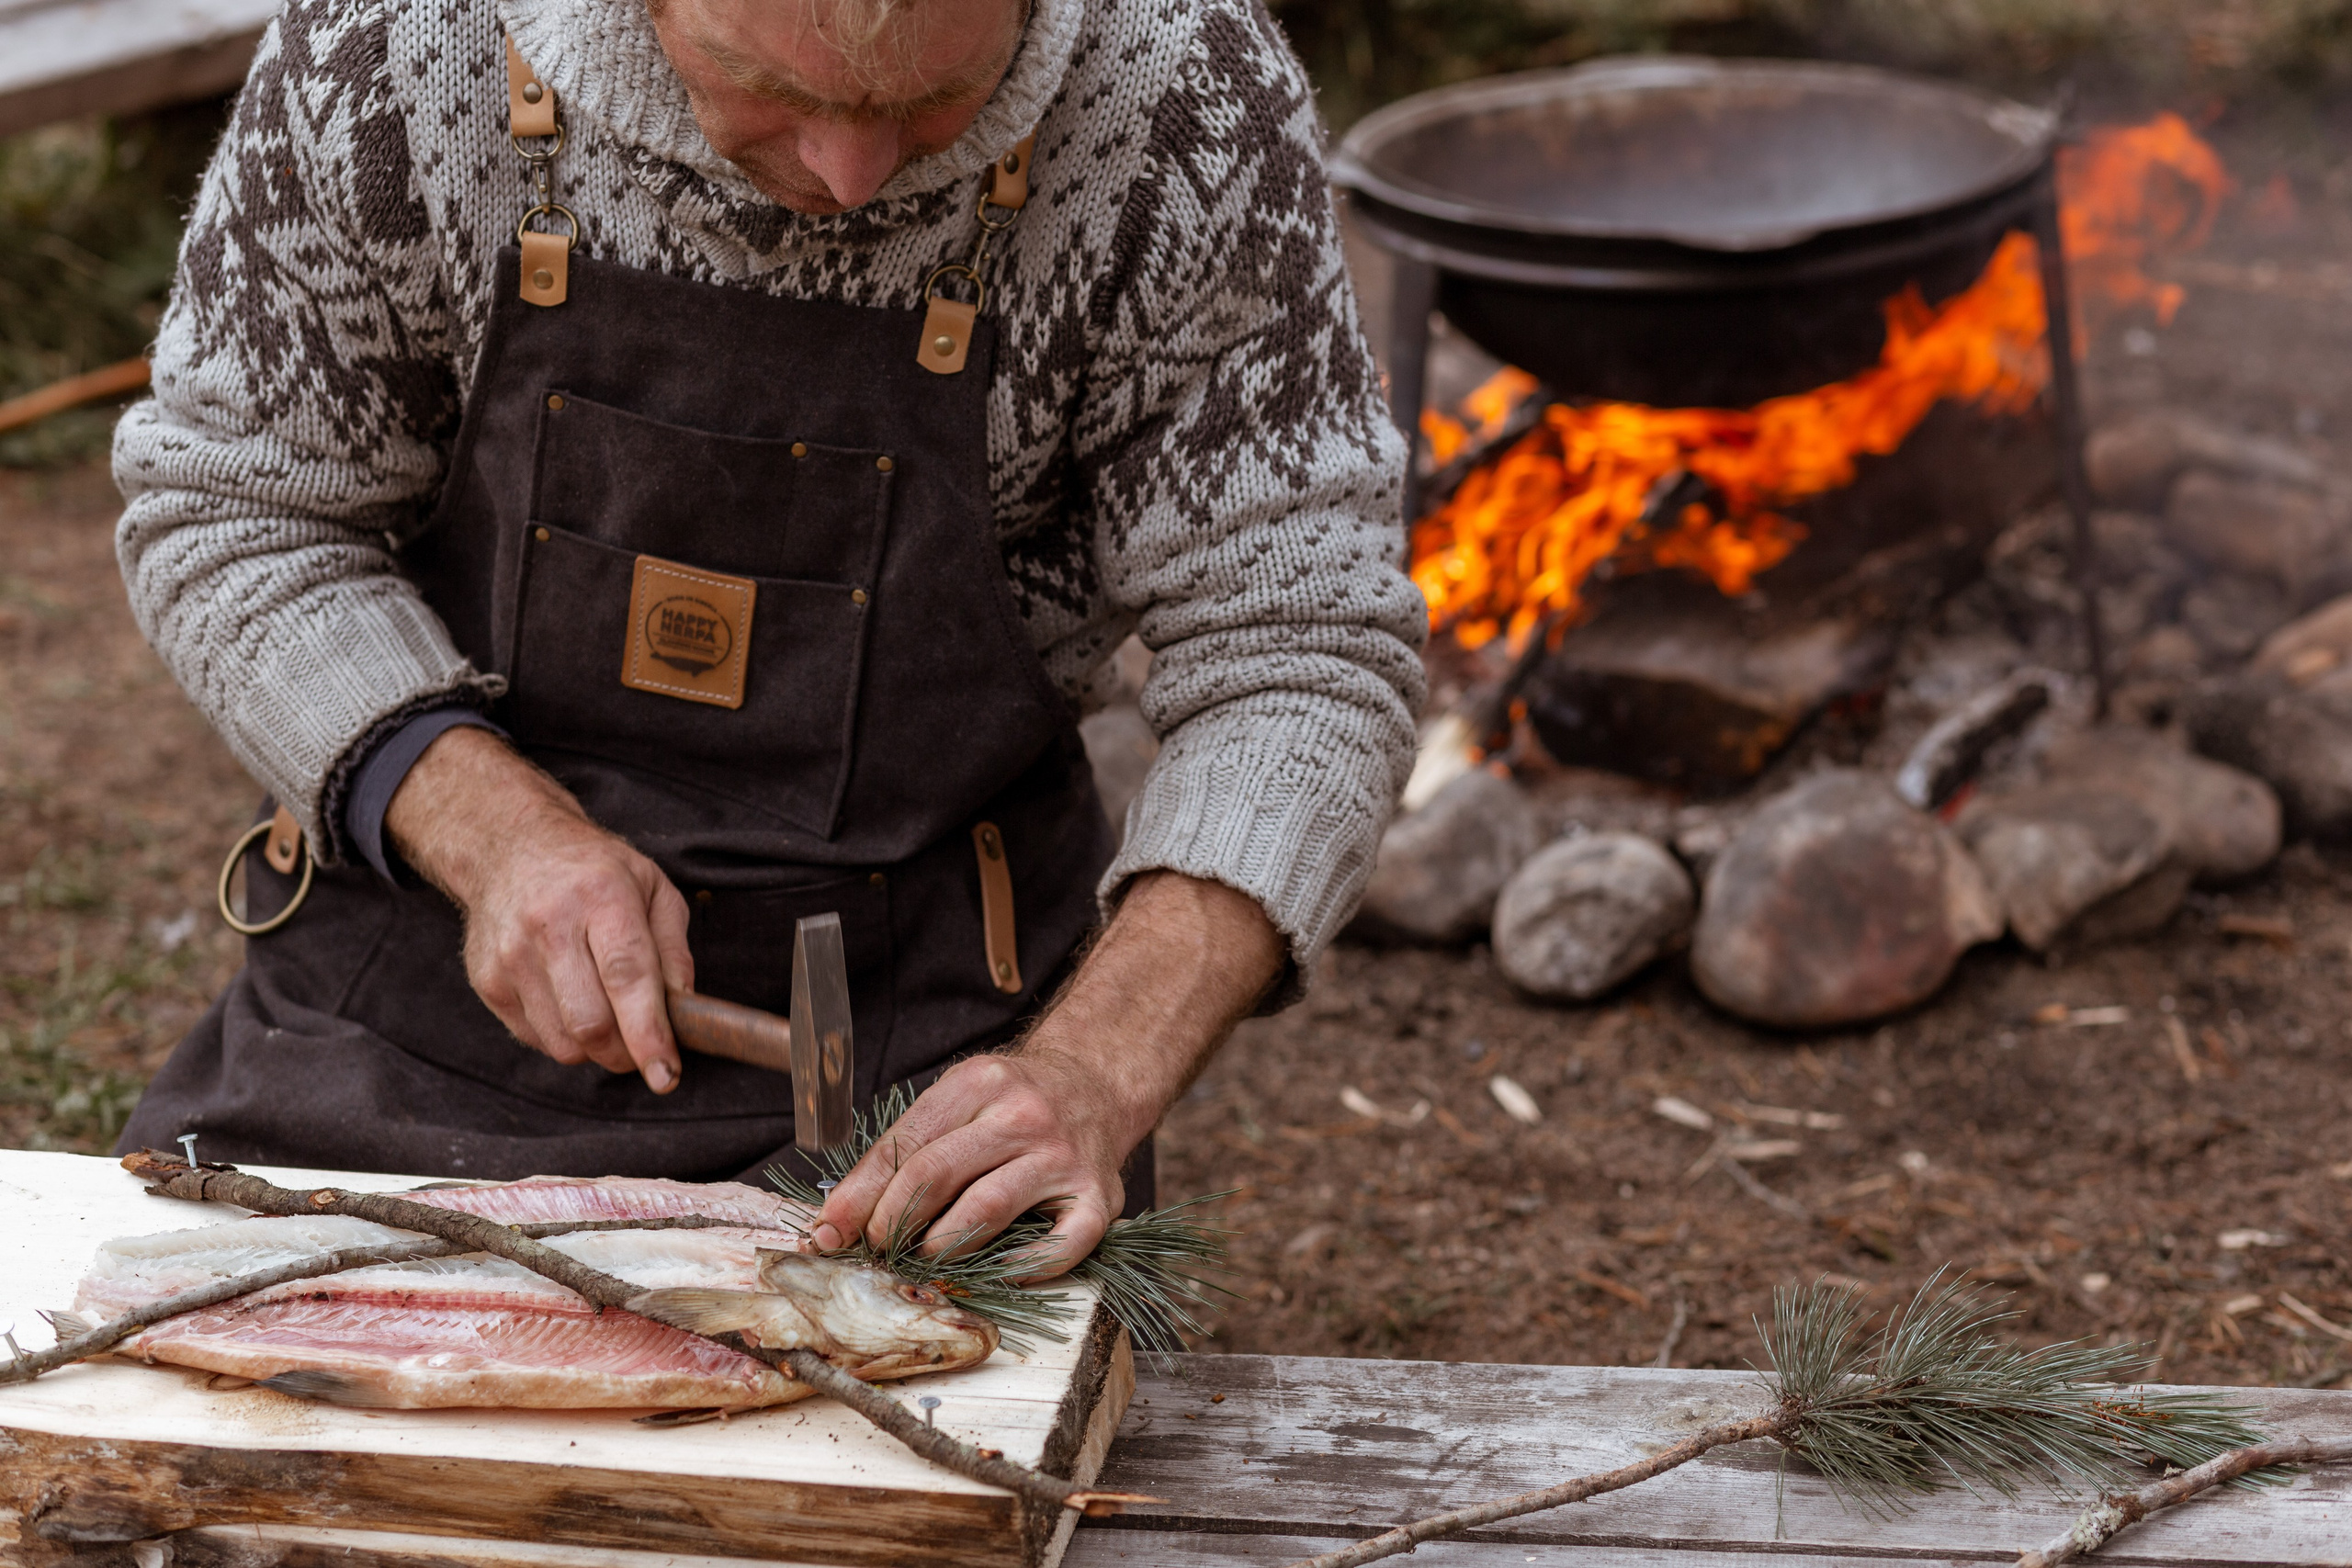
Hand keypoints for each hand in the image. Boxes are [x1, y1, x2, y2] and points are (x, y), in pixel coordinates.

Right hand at [385, 725, 692, 1090]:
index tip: (666, 1075)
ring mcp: (510, 956)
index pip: (626, 977)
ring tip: (608, 1016)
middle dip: (626, 1053)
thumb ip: (674, 949)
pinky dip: (564, 1038)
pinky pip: (536, 1039)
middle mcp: (549, 926)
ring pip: (562, 1043)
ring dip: (596, 1050)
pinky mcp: (488, 981)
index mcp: (601, 896)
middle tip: (644, 1048)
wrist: (511, 847)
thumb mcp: (653, 888)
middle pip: (591, 1023)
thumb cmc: (595, 871)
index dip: (648, 1034)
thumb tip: (684, 1008)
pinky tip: (571, 1001)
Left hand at [811, 870, 1285, 1278]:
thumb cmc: (1014, 1103)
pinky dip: (1016, 1271)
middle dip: (891, 1222)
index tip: (831, 1231)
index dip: (860, 1195)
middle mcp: (1024, 1114)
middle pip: (936, 1174)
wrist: (1098, 1087)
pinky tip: (989, 1274)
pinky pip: (1055, 1248)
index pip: (905, 1144)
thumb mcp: (960, 1100)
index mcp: (980, 1082)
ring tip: (921, 1260)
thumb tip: (839, 1219)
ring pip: (985, 1210)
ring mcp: (1064, 1157)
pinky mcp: (1098, 1198)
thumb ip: (906, 1149)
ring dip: (939, 1248)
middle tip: (876, 1247)